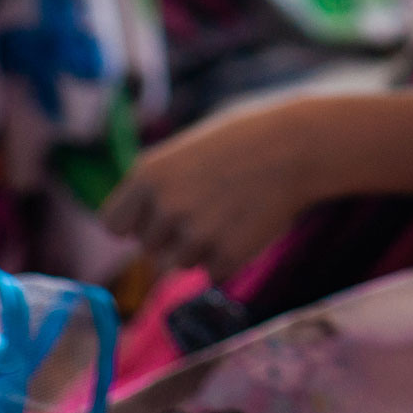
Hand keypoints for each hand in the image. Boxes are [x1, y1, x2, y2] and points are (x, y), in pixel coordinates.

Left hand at [99, 96, 324, 278]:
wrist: (297, 146)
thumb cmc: (243, 140)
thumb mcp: (187, 149)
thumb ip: (156, 185)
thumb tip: (133, 228)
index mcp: (148, 175)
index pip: (114, 225)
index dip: (135, 223)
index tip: (155, 217)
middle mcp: (165, 207)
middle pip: (148, 248)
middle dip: (172, 235)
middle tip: (209, 205)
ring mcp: (196, 234)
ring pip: (178, 263)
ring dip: (200, 248)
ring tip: (230, 213)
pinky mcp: (227, 256)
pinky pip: (211, 272)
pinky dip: (227, 257)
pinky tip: (247, 226)